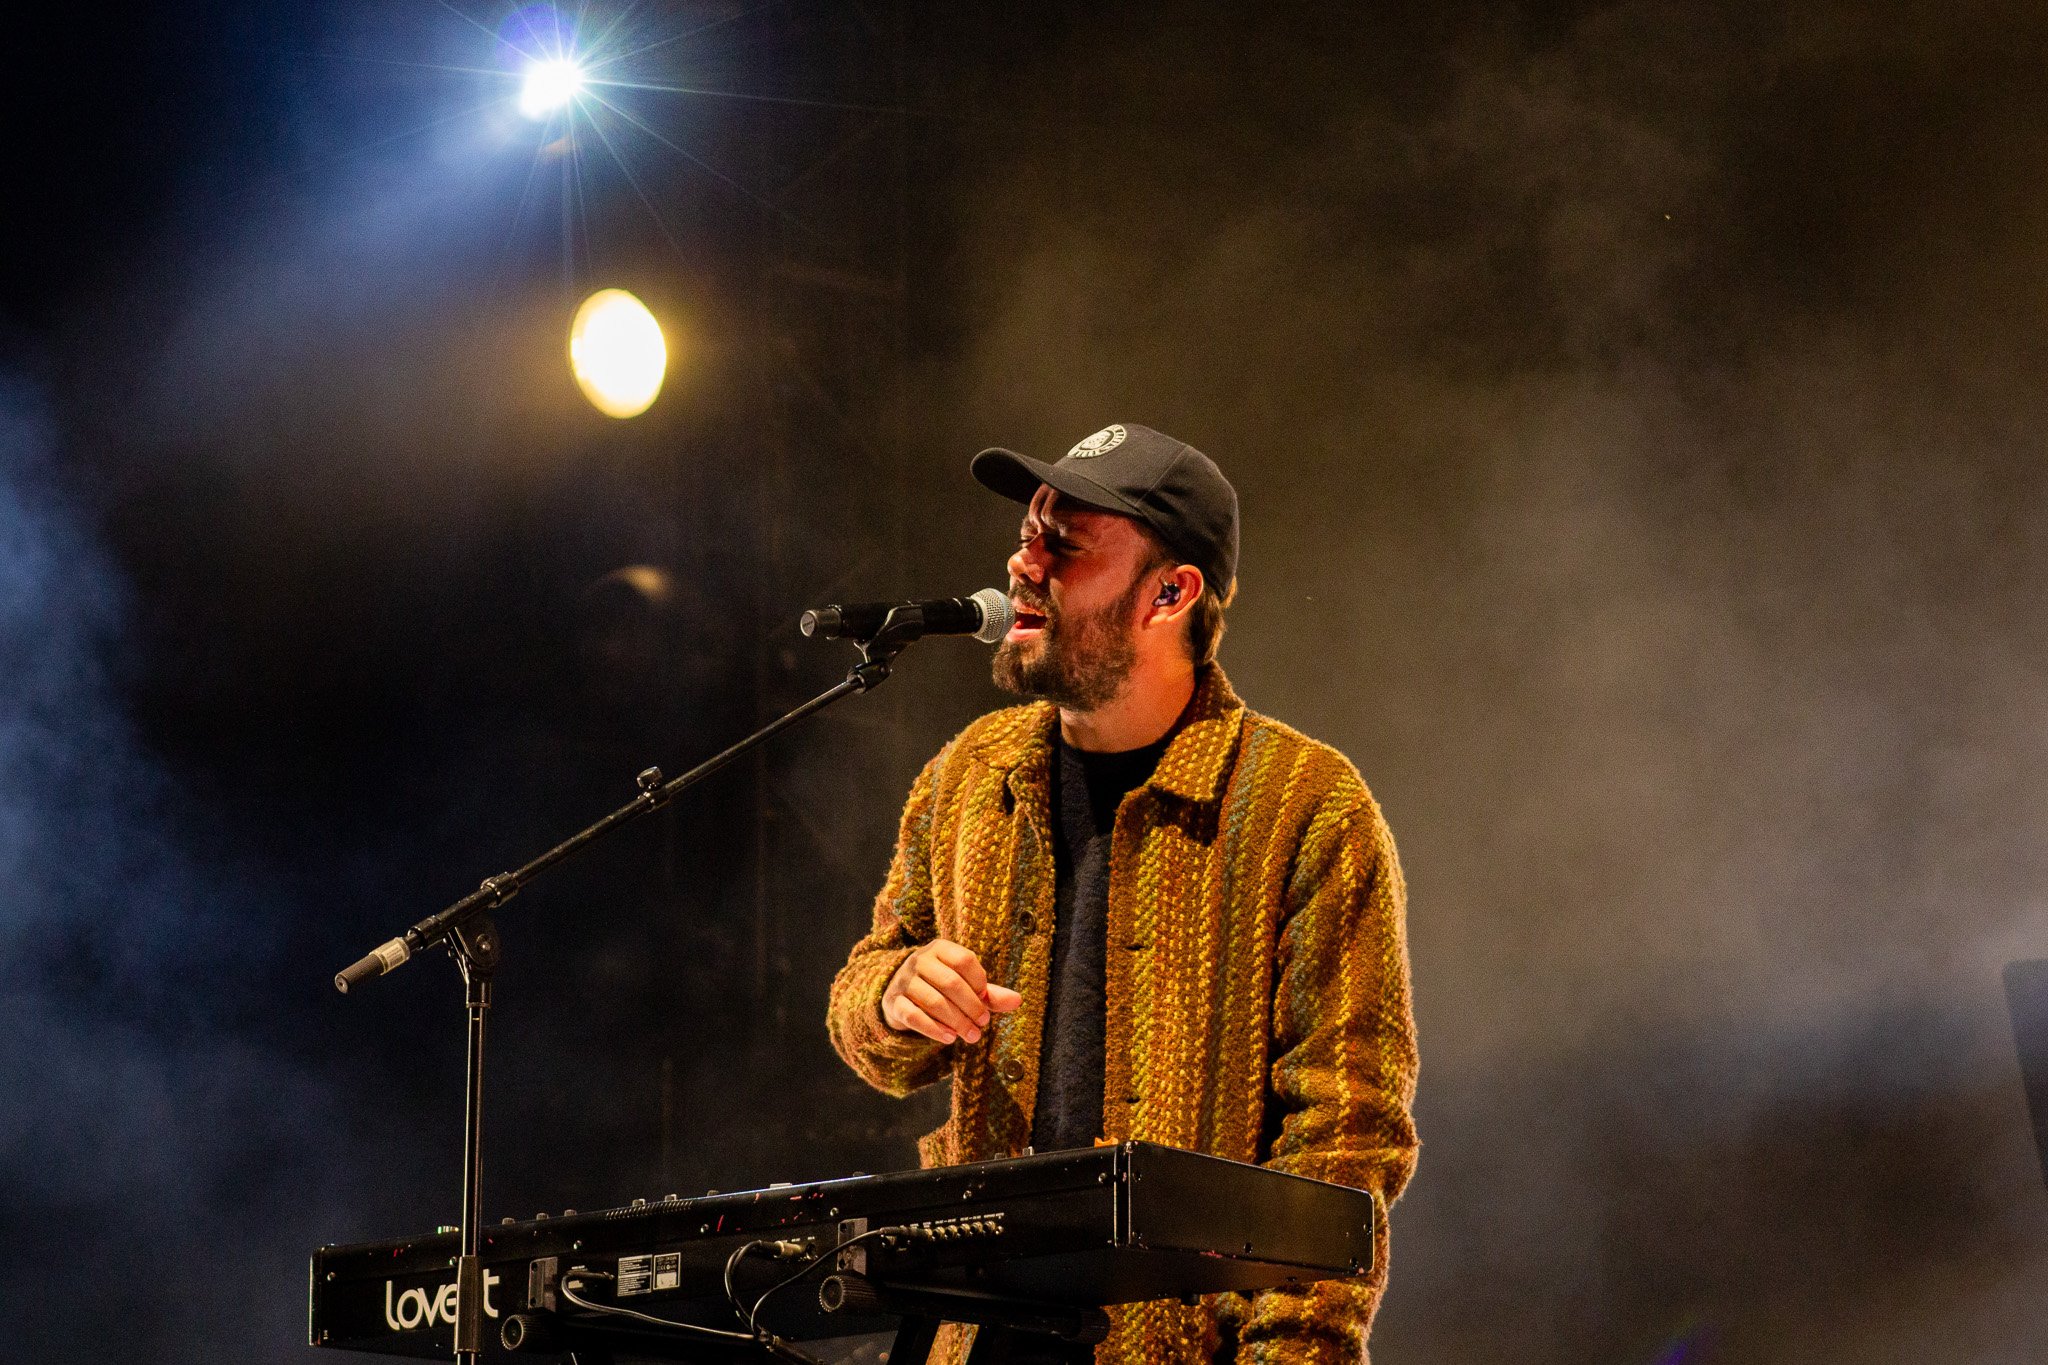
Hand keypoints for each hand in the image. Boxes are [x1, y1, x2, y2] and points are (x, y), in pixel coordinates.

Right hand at [882, 939, 1022, 1044]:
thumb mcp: (965, 986)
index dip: (979, 982)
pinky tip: (950, 1039)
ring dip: (957, 1022)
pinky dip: (934, 1029)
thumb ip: (989, 993)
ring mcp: (904, 980)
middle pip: (951, 983)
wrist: (901, 994)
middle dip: (971, 1007)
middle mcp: (920, 960)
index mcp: (940, 949)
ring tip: (972, 1036)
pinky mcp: (894, 1002)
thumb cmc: (941, 988)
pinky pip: (914, 1016)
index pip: (964, 960)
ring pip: (934, 1001)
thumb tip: (1018, 1001)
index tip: (985, 1000)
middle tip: (983, 1024)